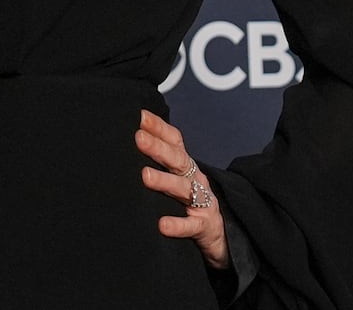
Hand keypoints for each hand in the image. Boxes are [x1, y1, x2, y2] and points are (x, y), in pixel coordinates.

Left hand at [137, 109, 228, 269]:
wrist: (220, 237)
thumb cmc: (191, 205)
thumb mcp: (178, 180)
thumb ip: (160, 164)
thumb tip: (132, 142)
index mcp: (186, 167)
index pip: (174, 141)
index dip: (159, 127)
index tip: (139, 116)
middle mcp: (195, 179)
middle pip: (178, 160)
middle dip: (158, 148)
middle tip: (138, 138)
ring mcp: (202, 202)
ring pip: (183, 189)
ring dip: (164, 181)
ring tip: (145, 176)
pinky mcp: (204, 227)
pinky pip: (191, 226)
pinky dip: (177, 225)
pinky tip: (162, 225)